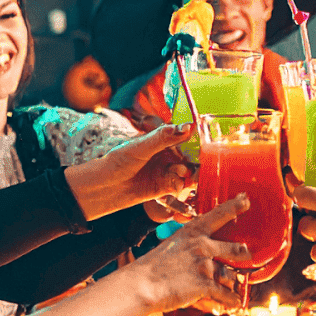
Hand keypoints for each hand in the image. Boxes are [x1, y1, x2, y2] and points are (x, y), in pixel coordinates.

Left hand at [65, 124, 195, 219]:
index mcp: (164, 140)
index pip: (187, 136)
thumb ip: (164, 138)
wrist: (104, 187)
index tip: (211, 145)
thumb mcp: (141, 147)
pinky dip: (183, 189)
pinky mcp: (165, 188)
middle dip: (198, 162)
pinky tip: (178, 189)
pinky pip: (181, 187)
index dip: (200, 140)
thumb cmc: (118, 161)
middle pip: (193, 156)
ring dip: (190, 176)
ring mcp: (167, 171)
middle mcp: (168, 154)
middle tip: (194, 167)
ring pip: (189, 173)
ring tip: (181, 178)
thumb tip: (187, 127)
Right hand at [129, 195, 248, 311]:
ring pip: (231, 274)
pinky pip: (225, 293)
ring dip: (233, 282)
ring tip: (234, 286)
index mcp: (192, 232)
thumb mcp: (172, 246)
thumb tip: (203, 255)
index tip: (246, 200)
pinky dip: (231, 299)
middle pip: (235, 248)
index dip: (234, 206)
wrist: (142, 285)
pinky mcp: (205, 284)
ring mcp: (204, 265)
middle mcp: (202, 245)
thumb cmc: (153, 267)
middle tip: (245, 255)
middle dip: (242, 254)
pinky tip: (235, 302)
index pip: (218, 214)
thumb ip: (190, 246)